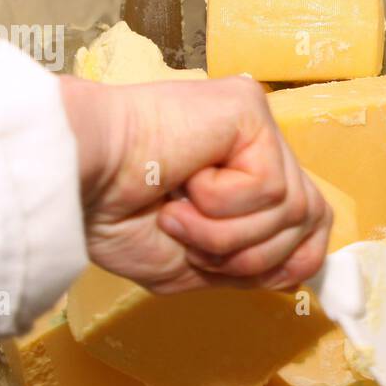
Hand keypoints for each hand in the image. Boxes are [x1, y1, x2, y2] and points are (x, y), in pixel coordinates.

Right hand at [59, 75, 331, 293]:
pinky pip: (271, 187)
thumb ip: (250, 264)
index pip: (312, 218)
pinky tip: (183, 186)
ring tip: (177, 214)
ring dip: (227, 235)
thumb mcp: (194, 263)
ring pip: (291, 209)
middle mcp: (256, 144)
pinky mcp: (249, 108)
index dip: (296, 259)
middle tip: (190, 239)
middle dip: (254, 256)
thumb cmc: (114, 216)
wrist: (74, 182)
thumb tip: (299, 276)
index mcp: (243, 173)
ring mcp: (256, 124)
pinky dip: (221, 207)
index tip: (257, 276)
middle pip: (310, 219)